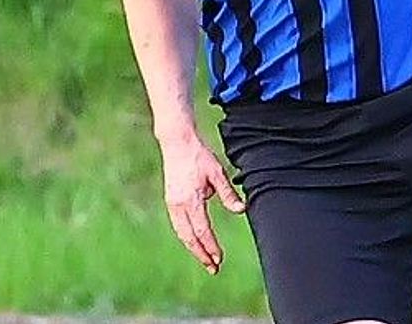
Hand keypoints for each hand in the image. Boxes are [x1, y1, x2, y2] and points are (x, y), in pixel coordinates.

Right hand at [159, 133, 245, 274]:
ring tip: (206, 259)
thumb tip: (241, 210)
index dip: (211, 246)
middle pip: (190, 238)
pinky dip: (187, 237)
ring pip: (182, 233)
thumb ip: (228, 194)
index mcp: (190, 200)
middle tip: (214, 267)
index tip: (219, 258)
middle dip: (202, 254)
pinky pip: (179, 225)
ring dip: (194, 248)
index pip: (202, 230)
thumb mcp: (218, 173)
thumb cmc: (199, 156)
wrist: (177, 143)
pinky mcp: (171, 201)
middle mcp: (178, 205)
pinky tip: (196, 242)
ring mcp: (172, 204)